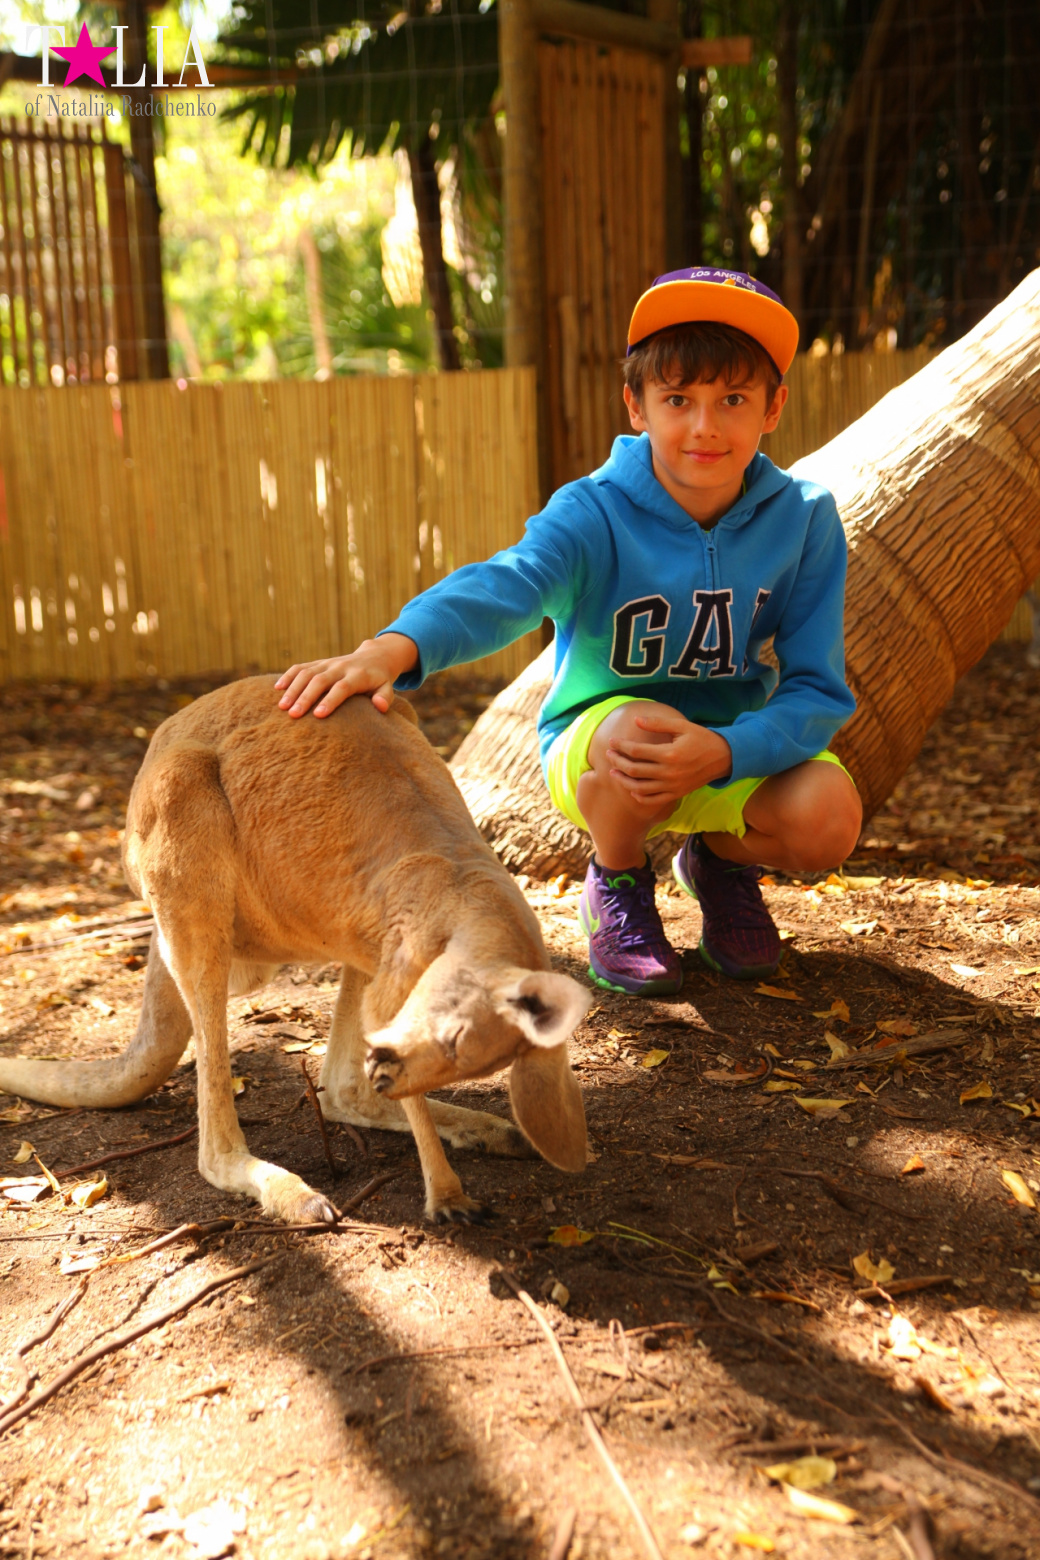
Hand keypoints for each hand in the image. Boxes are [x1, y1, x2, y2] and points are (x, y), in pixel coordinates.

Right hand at [275, 634, 418, 717]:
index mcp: (357, 675)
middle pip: (320, 680)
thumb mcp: (387, 687)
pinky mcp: (318, 663)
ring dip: (293, 689)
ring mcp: (327, 663)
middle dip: (306, 697)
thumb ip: (385, 697)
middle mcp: (340, 667)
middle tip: (293, 715)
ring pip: (306, 673)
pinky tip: (277, 688)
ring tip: (282, 707)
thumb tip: (380, 707)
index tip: (318, 715)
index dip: (330, 700)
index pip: (342, 687)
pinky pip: (300, 667)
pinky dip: (288, 676)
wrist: (373, 656)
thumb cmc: (380, 680)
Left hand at [606, 710, 731, 804]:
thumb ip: (658, 723)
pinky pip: (654, 800)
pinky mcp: (676, 794)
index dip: (621, 745)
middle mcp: (669, 772)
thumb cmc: (701, 738)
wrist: (723, 758)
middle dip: (617, 761)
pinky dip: (640, 797)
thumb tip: (636, 719)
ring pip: (640, 787)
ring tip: (613, 773)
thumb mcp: (682, 726)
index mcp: (669, 753)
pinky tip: (632, 790)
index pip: (636, 751)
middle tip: (608, 755)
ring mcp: (672, 786)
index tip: (612, 741)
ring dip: (623, 780)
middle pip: (634, 769)